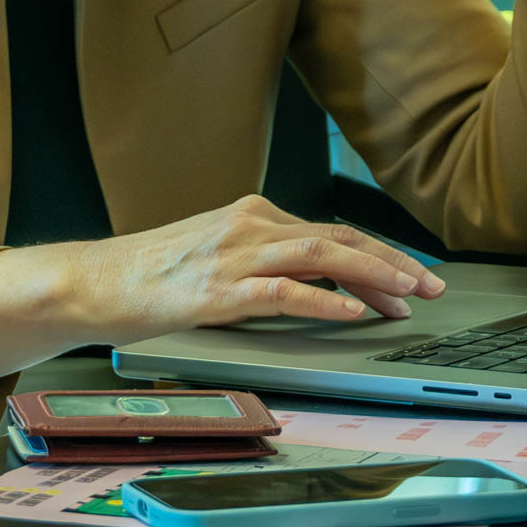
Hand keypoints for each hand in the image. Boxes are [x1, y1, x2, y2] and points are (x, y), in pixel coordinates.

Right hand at [75, 194, 445, 343]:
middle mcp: (247, 225)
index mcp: (249, 214)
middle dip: (391, 261)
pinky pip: (282, 291)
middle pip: (336, 236)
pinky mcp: (217, 289)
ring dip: (372, 275)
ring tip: (407, 296)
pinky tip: (351, 313)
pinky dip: (323, 301)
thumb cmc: (150, 273)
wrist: (94, 280)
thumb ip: (259, 255)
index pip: (330, 229)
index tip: (412, 275)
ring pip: (319, 255)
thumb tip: (314, 280)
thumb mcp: (214, 252)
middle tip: (431, 285)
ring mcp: (232, 255)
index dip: (378, 253)